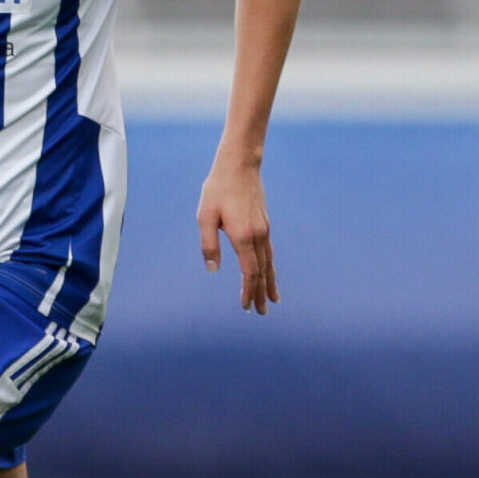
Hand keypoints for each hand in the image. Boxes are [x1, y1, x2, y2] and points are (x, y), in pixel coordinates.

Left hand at [197, 160, 278, 313]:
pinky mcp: (264, 223)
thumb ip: (209, 244)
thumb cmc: (218, 189)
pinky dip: (271, 267)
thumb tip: (212, 269)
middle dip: (261, 294)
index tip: (246, 306)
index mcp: (243, 236)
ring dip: (270, 283)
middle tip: (261, 312)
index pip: (249, 272)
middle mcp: (258, 235)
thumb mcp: (205, 216)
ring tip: (273, 300)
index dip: (248, 291)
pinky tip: (269, 272)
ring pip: (269, 263)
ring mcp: (264, 229)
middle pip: (262, 272)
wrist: (240, 165)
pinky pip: (269, 252)